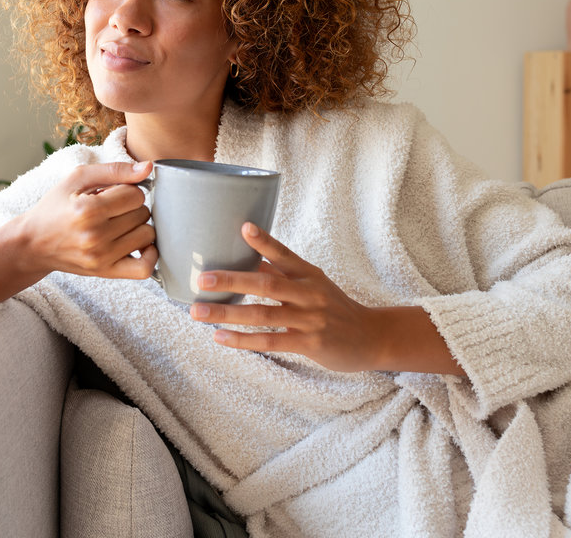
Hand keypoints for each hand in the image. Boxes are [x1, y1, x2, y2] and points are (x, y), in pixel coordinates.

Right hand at [19, 160, 157, 280]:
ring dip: (139, 227)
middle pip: (142, 214)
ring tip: (120, 224)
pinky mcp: (105, 272)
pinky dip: (150, 255)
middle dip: (131, 208)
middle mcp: (95, 235)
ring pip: (147, 236)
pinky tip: (140, 244)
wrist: (33, 243)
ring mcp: (101, 257)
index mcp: (87, 209)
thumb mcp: (78, 178)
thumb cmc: (55, 207)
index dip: (127, 190)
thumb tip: (148, 167)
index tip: (113, 194)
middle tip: (112, 210)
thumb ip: (114, 170)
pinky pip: (144, 269)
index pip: (135, 194)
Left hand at [188, 223, 386, 372]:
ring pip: (262, 314)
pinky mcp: (310, 343)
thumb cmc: (334, 307)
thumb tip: (248, 258)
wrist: (372, 337)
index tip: (242, 227)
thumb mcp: (313, 284)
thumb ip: (282, 274)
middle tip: (202, 278)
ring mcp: (310, 318)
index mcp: (309, 274)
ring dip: (227, 313)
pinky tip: (220, 338)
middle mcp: (309, 292)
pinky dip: (243, 340)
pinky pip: (271, 341)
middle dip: (231, 280)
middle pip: (266, 284)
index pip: (284, 253)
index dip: (264, 241)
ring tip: (198, 312)